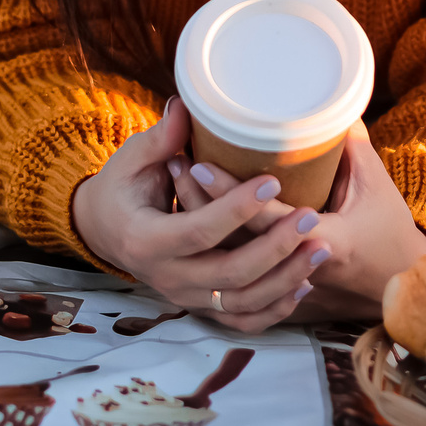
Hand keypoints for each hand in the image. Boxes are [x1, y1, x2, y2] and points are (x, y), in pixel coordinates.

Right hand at [71, 101, 329, 333]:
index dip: (237, 209)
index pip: (198, 231)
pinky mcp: (200, 306)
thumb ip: (160, 139)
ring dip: (284, 279)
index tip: (273, 182)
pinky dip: (275, 309)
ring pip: (241, 303)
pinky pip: (242, 320)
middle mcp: (165, 277)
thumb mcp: (131, 160)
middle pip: (228, 274)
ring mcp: (184, 297)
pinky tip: (305, 284)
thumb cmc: (121, 188)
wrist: (105, 231)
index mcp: (145, 240)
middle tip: (310, 216)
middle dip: (274, 248)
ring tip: (320, 249)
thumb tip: (185, 105)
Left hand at [172, 126, 425, 323]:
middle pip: (232, 241)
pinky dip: (210, 244)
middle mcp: (295, 269)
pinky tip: (193, 214)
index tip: (198, 163)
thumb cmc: (390, 229)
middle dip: (199, 204)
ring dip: (199, 219)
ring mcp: (283, 285)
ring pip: (225, 258)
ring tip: (177, 176)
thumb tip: (328, 104)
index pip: (264, 219)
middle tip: (176, 162)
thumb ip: (351, 145)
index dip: (229, 193)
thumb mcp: (375, 183)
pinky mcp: (275, 289)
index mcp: (327, 243)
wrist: (397, 284)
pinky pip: (232, 272)